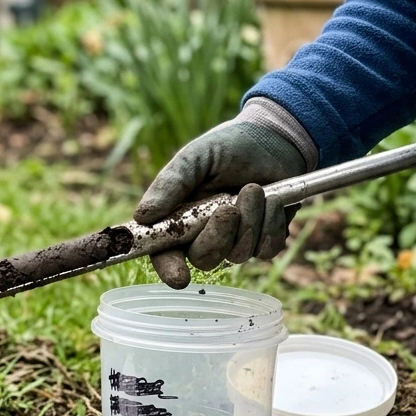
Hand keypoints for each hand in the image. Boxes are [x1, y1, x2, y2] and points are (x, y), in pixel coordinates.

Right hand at [134, 100, 310, 288]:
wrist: (272, 138)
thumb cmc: (226, 146)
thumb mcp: (194, 158)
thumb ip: (170, 185)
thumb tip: (142, 216)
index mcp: (178, 219)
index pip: (165, 254)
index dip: (170, 269)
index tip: (179, 277)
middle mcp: (203, 235)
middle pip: (204, 259)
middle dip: (218, 237)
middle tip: (228, 209)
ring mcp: (234, 240)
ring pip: (238, 254)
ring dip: (250, 221)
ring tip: (254, 188)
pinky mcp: (263, 240)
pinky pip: (267, 249)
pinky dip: (272, 224)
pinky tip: (272, 200)